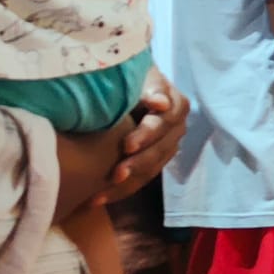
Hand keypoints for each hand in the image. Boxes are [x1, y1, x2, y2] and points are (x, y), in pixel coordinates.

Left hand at [98, 68, 188, 204]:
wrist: (127, 85)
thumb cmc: (130, 76)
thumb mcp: (140, 74)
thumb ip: (150, 87)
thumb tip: (159, 103)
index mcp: (176, 105)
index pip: (164, 123)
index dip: (147, 135)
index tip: (127, 145)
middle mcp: (176, 128)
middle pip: (161, 150)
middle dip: (138, 163)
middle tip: (116, 174)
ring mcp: (166, 146)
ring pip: (151, 169)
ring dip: (127, 183)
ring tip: (100, 195)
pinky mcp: (153, 161)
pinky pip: (140, 180)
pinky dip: (119, 191)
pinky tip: (96, 199)